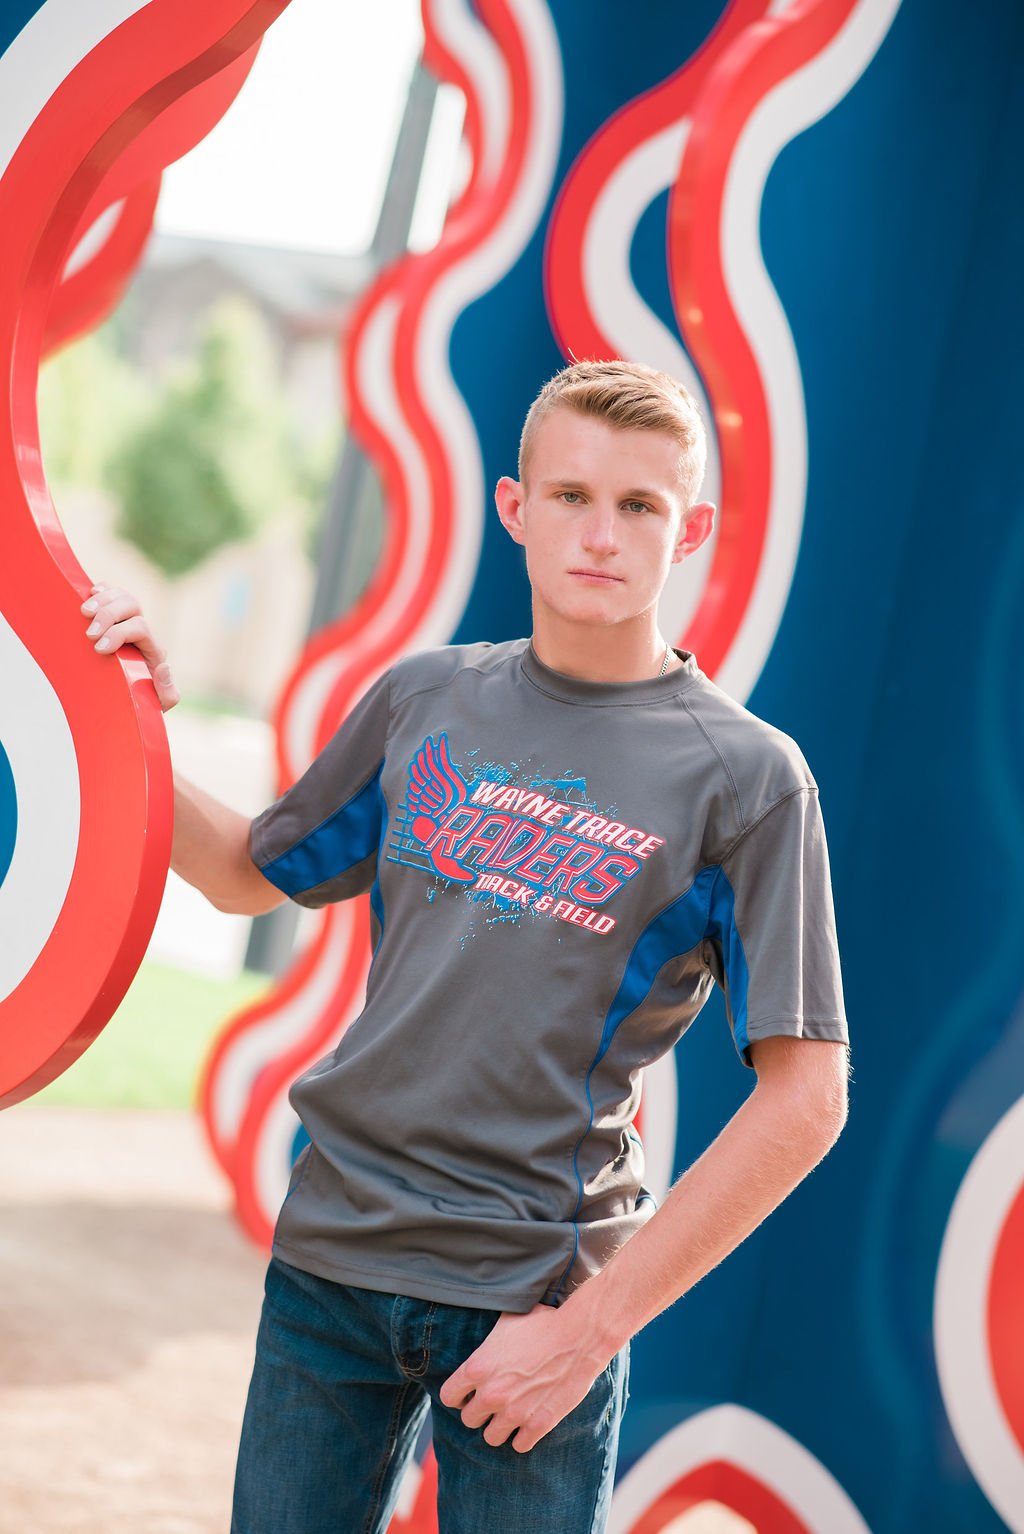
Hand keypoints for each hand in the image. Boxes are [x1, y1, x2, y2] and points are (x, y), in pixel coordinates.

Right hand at [80, 582, 179, 710]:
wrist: (130, 699)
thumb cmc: (141, 700)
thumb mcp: (157, 703)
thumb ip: (167, 692)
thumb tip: (165, 667)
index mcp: (152, 649)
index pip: (140, 628)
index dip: (118, 634)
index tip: (99, 649)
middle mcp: (141, 631)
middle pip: (131, 605)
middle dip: (108, 615)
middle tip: (89, 634)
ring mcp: (128, 621)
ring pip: (121, 596)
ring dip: (101, 600)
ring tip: (83, 612)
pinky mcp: (114, 617)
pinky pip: (111, 593)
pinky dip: (100, 589)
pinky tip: (88, 594)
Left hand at [438, 1301, 612, 1453]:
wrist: (580, 1336)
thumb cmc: (543, 1323)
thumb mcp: (506, 1323)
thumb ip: (487, 1344)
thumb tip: (483, 1345)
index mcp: (478, 1368)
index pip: (449, 1396)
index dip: (459, 1394)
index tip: (469, 1392)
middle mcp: (491, 1394)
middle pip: (469, 1420)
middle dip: (480, 1411)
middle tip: (495, 1401)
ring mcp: (514, 1412)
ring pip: (491, 1438)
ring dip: (499, 1427)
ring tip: (511, 1413)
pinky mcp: (538, 1425)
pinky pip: (519, 1446)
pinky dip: (523, 1436)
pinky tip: (530, 1421)